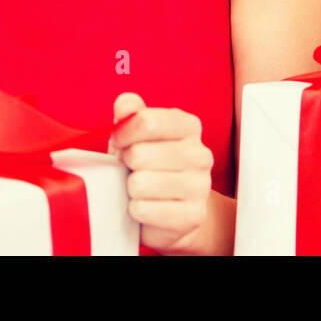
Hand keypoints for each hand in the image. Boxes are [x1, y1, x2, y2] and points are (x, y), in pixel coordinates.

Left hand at [109, 94, 214, 253]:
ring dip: (130, 189)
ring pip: (140, 184)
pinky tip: (146, 206)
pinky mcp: (192, 215)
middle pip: (139, 154)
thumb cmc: (151, 166)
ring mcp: (200, 186)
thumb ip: (132, 113)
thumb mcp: (140, 134)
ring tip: (140, 188)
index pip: (147, 121)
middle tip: (132, 169)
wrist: (176, 211)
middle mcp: (200, 154)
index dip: (123, 133)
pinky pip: (143, 210)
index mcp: (189, 126)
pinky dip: (135, 210)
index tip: (120, 141)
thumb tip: (124, 104)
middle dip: (126, 163)